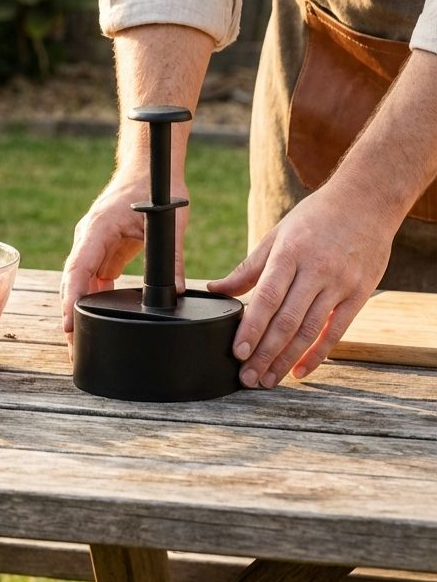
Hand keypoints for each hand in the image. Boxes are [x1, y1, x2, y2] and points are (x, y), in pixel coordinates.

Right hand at [61, 178, 188, 353]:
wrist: (148, 169)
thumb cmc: (155, 189)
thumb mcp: (169, 222)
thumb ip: (173, 257)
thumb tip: (177, 291)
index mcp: (97, 230)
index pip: (78, 269)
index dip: (72, 298)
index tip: (69, 324)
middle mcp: (87, 240)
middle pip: (71, 284)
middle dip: (69, 316)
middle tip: (72, 349)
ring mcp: (91, 247)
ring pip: (78, 286)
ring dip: (77, 313)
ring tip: (80, 345)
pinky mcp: (100, 254)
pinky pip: (91, 282)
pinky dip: (90, 303)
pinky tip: (95, 325)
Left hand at [208, 185, 395, 386]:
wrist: (366, 202)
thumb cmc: (314, 218)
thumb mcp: (276, 236)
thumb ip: (248, 268)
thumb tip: (216, 289)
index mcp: (289, 254)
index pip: (267, 298)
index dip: (252, 328)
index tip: (237, 352)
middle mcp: (316, 271)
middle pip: (286, 321)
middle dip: (264, 353)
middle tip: (247, 378)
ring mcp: (340, 284)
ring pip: (309, 331)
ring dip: (286, 360)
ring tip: (267, 380)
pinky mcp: (359, 294)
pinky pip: (336, 331)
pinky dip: (317, 354)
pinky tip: (298, 371)